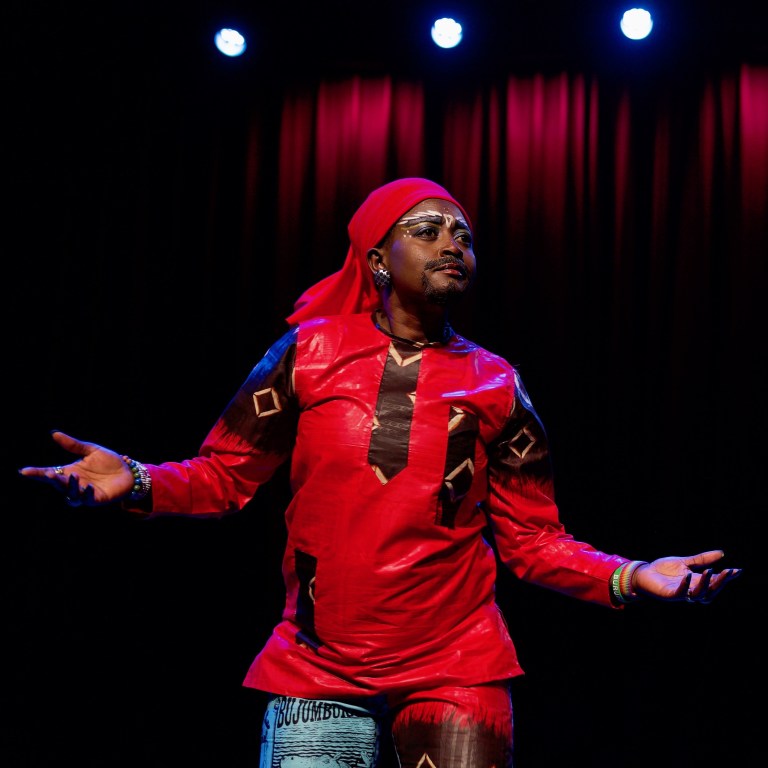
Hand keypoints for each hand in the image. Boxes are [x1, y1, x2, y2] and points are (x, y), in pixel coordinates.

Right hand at [19, 430, 135, 506]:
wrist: (129, 471)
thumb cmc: (109, 462)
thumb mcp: (91, 450)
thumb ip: (73, 445)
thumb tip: (54, 434)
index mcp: (70, 472)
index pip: (50, 473)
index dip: (37, 473)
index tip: (23, 471)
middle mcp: (75, 484)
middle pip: (58, 485)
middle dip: (53, 480)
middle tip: (50, 473)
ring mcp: (85, 493)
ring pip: (71, 495)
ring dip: (70, 487)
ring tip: (74, 476)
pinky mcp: (97, 499)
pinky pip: (88, 499)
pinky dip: (87, 494)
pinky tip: (88, 487)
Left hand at [633, 550, 741, 603]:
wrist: (643, 573)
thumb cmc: (663, 569)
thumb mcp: (685, 562)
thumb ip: (702, 559)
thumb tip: (722, 553)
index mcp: (696, 582)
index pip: (715, 582)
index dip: (726, 577)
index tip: (738, 570)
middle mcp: (691, 590)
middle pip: (711, 590)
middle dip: (720, 582)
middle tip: (727, 572)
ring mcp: (681, 594)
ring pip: (699, 594)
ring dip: (705, 584)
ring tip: (710, 571)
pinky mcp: (669, 595)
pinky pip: (680, 593)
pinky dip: (685, 585)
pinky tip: (689, 575)